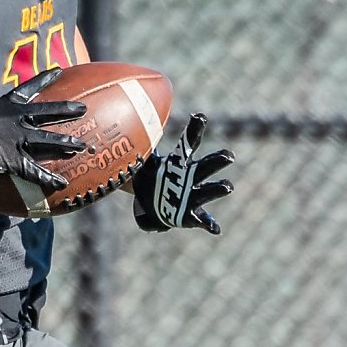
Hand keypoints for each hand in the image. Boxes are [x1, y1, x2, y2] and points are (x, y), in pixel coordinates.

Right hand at [0, 69, 88, 192]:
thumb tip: (6, 122)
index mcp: (6, 106)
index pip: (28, 88)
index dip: (44, 79)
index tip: (59, 70)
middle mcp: (14, 119)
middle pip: (46, 112)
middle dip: (66, 110)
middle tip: (82, 109)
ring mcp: (15, 139)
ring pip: (47, 140)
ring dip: (65, 142)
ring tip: (81, 145)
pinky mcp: (13, 159)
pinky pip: (35, 170)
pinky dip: (48, 178)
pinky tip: (61, 182)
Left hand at [132, 112, 234, 233]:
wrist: (151, 201)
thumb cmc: (149, 178)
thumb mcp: (140, 164)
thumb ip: (134, 152)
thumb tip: (117, 135)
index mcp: (179, 163)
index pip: (188, 144)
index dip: (193, 130)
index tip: (200, 117)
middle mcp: (191, 177)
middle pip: (204, 166)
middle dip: (216, 161)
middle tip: (228, 155)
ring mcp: (193, 196)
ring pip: (208, 191)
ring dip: (218, 189)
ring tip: (228, 186)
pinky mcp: (191, 214)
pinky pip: (202, 219)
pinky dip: (209, 223)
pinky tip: (215, 229)